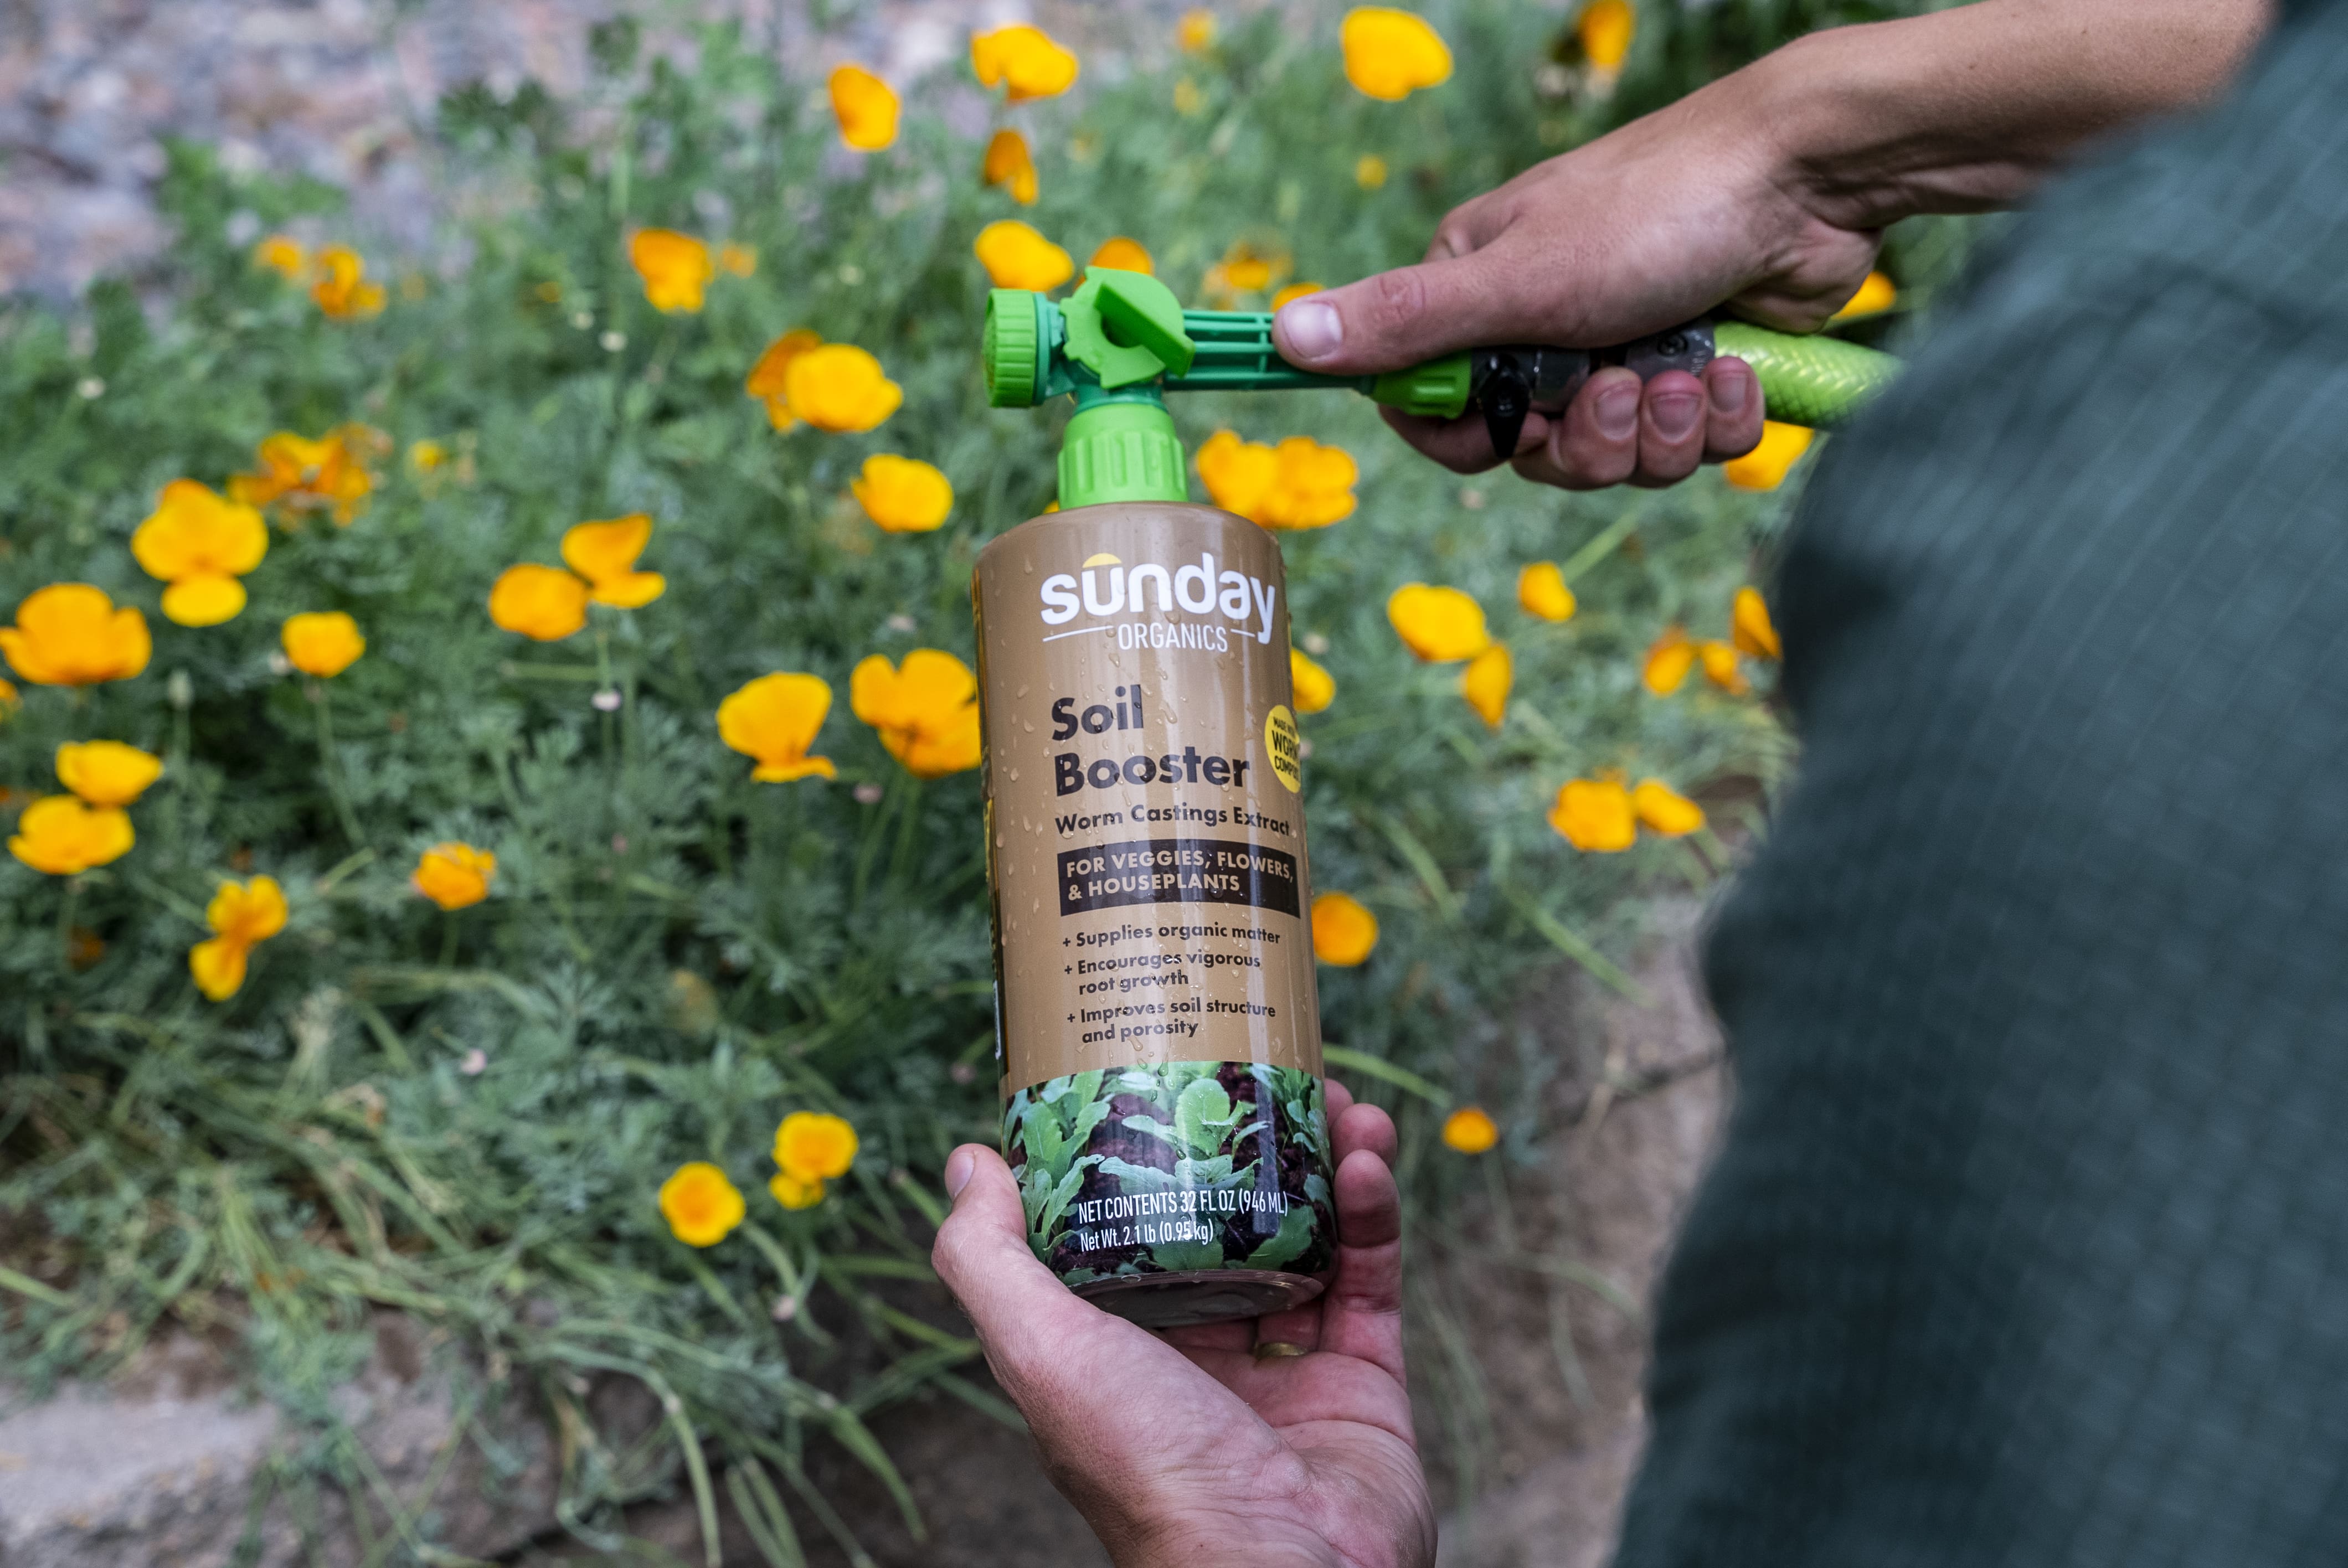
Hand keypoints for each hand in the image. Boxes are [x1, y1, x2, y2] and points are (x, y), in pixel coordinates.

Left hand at [931, 1081, 1433, 1567]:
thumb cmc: (1147, 1468)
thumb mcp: (1041, 1353)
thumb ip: (990, 1262)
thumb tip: (964, 1161)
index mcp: (1118, 1350)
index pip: (1126, 1231)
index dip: (1143, 1152)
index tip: (1160, 1073)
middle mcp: (1200, 1355)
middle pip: (1226, 1220)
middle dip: (1248, 1143)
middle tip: (1265, 1072)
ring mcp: (1287, 1366)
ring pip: (1307, 1235)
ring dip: (1324, 1160)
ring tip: (1333, 1097)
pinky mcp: (1363, 1378)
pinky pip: (1370, 1275)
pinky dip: (1373, 1210)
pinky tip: (1369, 1153)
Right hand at [1271, 0, 2268, 490]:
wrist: (1809, 179)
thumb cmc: (1654, 210)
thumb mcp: (1513, 277)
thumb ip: (1404, 322)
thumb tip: (1283, 335)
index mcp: (1481, 295)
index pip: (1435, 411)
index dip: (1470, 440)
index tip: (1505, 429)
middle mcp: (1545, 326)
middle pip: (1534, 453)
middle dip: (1589, 438)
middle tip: (1625, 386)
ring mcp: (1625, 348)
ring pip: (1617, 458)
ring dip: (1660, 431)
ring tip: (1688, 366)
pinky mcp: (1697, 369)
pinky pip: (1691, 446)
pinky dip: (1718, 415)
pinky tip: (1733, 363)